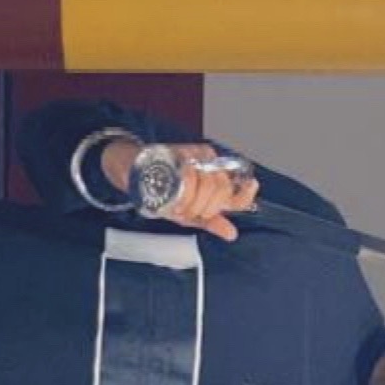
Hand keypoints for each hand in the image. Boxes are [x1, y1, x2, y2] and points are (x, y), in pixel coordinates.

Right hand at [99, 137, 259, 241]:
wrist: (134, 174)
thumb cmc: (163, 194)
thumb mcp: (188, 214)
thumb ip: (210, 222)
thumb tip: (231, 233)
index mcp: (215, 184)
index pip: (237, 192)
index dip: (245, 194)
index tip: (250, 187)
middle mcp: (210, 168)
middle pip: (222, 188)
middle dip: (205, 207)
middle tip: (189, 211)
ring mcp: (197, 158)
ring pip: (207, 182)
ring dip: (192, 201)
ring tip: (178, 204)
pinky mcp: (183, 151)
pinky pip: (190, 174)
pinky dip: (184, 190)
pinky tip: (177, 194)